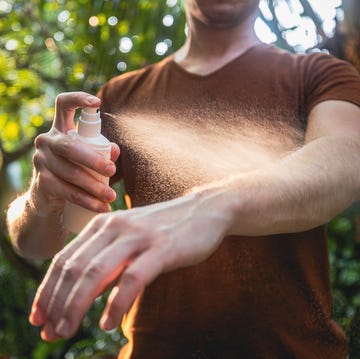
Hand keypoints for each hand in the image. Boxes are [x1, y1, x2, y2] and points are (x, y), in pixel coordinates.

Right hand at [29, 92, 119, 215]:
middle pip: (70, 146)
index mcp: (60, 129)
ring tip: (111, 197)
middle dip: (93, 160)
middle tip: (112, 172)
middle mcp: (47, 141)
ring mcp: (41, 161)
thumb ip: (102, 151)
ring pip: (71, 173)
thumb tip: (116, 150)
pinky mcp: (41, 182)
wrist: (48, 199)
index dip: (78, 99)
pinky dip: (87, 201)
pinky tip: (101, 207)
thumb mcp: (88, 159)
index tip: (97, 102)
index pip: (63, 105)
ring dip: (94, 187)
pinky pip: (66, 192)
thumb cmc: (74, 171)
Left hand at [29, 191, 230, 340]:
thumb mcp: (129, 240)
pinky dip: (117, 303)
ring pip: (96, 273)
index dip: (47, 290)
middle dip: (56, 303)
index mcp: (104, 224)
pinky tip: (108, 322)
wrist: (204, 209)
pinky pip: (133, 279)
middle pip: (75, 268)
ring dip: (77, 305)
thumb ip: (106, 262)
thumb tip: (82, 294)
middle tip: (49, 332)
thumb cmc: (165, 229)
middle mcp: (116, 227)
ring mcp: (139, 236)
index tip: (39, 317)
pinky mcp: (162, 248)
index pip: (65, 259)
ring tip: (66, 330)